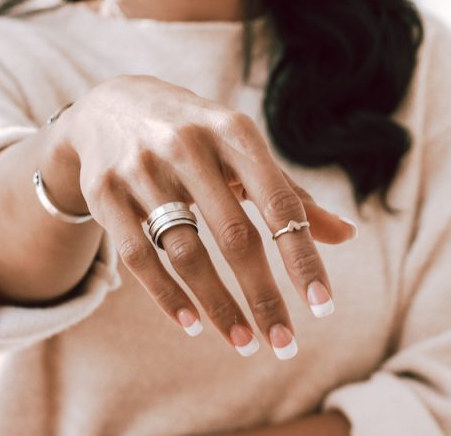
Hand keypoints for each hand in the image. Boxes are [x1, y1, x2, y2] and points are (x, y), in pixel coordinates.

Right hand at [51, 74, 357, 356]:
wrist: (111, 106)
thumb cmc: (198, 138)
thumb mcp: (243, 152)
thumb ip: (289, 194)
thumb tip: (347, 235)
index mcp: (234, 131)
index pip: (280, 203)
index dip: (302, 257)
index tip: (322, 306)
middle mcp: (188, 144)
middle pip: (235, 236)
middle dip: (263, 297)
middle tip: (284, 344)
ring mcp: (141, 167)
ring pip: (185, 253)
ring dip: (218, 306)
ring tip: (243, 342)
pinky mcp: (103, 190)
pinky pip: (138, 256)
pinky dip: (167, 296)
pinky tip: (193, 324)